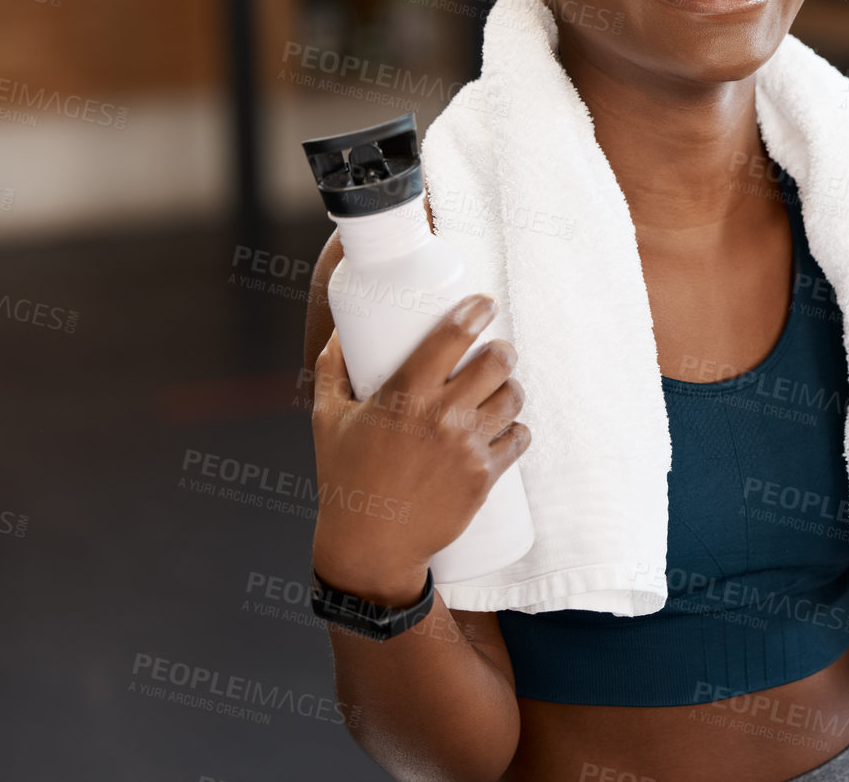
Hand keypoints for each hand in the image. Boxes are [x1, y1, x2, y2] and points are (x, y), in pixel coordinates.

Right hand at [309, 295, 530, 603]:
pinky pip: (520, 438)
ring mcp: (467, 447)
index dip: (476, 311)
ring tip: (501, 389)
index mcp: (404, 395)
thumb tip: (339, 334)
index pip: (453, 336)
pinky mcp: (485, 476)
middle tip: (497, 353)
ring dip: (511, 388)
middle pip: (498, 362)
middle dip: (503, 350)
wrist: (370, 545)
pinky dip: (517, 429)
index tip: (485, 303)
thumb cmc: (345, 479)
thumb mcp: (328, 419)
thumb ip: (331, 371)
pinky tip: (507, 427)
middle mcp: (441, 416)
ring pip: (514, 397)